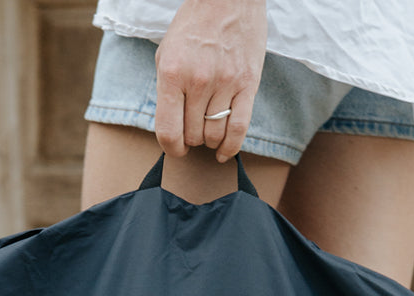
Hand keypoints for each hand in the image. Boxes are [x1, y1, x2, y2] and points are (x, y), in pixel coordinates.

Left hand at [154, 0, 266, 161]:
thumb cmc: (194, 25)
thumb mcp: (166, 53)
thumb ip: (166, 91)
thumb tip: (170, 127)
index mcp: (173, 74)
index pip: (168, 131)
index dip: (171, 148)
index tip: (175, 149)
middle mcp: (198, 81)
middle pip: (192, 135)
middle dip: (191, 139)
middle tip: (193, 130)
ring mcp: (225, 83)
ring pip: (214, 134)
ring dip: (209, 141)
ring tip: (208, 132)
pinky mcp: (248, 84)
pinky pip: (240, 129)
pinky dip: (231, 147)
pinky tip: (224, 152)